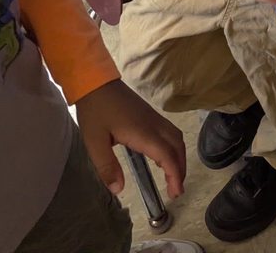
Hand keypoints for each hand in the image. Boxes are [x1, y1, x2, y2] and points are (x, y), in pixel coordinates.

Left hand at [75, 79, 185, 198]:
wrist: (96, 83)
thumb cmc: (96, 112)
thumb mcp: (95, 142)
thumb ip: (107, 167)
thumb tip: (119, 190)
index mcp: (143, 133)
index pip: (167, 155)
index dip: (174, 174)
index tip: (175, 192)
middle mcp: (154, 125)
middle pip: (177, 146)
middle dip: (180, 169)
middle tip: (176, 190)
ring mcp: (153, 118)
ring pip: (176, 138)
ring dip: (179, 157)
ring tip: (173, 176)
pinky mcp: (150, 115)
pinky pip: (169, 132)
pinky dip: (173, 148)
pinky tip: (161, 157)